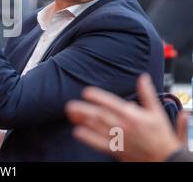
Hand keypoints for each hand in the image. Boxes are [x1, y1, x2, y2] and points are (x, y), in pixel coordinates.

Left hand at [65, 74, 184, 161]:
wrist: (166, 158)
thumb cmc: (160, 134)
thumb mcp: (156, 111)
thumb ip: (147, 93)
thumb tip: (143, 77)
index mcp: (132, 116)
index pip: (112, 104)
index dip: (99, 97)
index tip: (86, 92)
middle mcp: (124, 126)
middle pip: (100, 116)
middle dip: (84, 110)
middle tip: (70, 105)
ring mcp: (119, 138)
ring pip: (97, 128)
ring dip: (82, 121)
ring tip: (71, 114)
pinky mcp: (116, 149)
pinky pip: (99, 144)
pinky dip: (88, 138)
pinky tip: (77, 132)